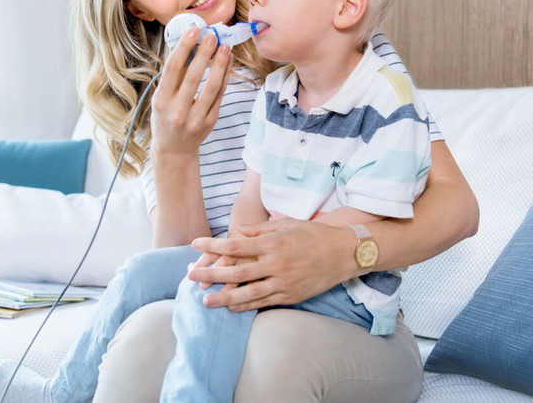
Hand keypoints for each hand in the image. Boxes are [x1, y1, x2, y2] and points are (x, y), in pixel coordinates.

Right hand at [150, 29, 232, 156]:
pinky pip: (219, 95)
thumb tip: (189, 46)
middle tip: (212, 35)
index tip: (193, 31)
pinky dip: (225, 76)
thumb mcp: (161, 99)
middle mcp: (177, 111)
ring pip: (211, 87)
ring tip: (224, 47)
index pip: (173, 70)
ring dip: (219, 65)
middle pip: (193, 77)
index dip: (183, 48)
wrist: (174, 150)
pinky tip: (228, 62)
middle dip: (204, 53)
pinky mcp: (210, 121)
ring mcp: (195, 118)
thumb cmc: (165, 119)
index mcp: (161, 102)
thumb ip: (173, 77)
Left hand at [188, 219, 356, 311]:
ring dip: (224, 298)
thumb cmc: (313, 234)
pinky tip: (231, 307)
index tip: (194, 244)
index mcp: (272, 243)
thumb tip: (237, 232)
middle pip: (236, 272)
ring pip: (248, 293)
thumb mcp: (286, 225)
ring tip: (205, 301)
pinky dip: (246, 306)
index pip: (235, 245)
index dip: (212, 245)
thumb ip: (260, 230)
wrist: (343, 253)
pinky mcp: (291, 295)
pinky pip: (264, 302)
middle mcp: (276, 263)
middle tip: (190, 276)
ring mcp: (284, 282)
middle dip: (210, 274)